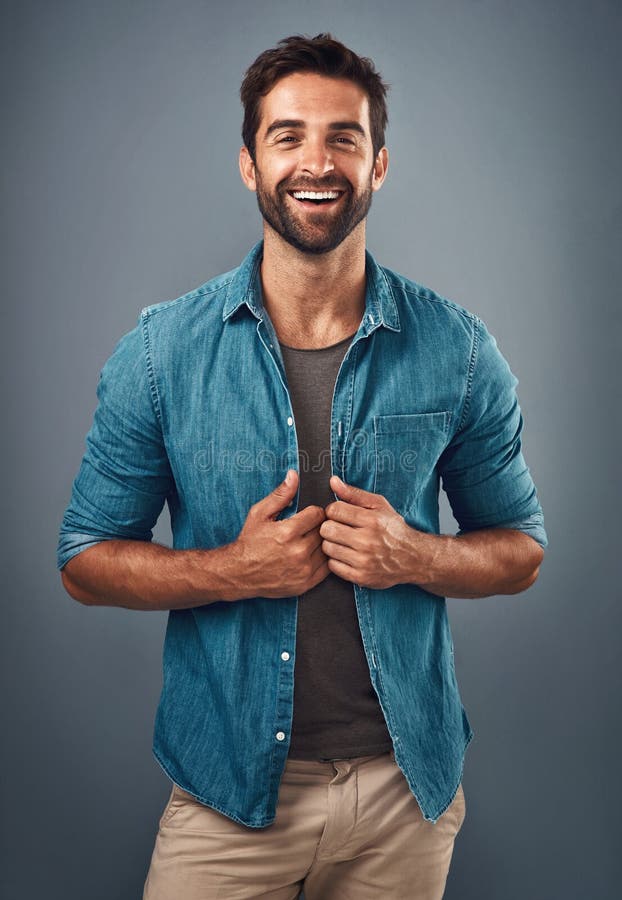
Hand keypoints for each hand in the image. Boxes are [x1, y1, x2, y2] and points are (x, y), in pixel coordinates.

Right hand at [233, 470, 329, 598]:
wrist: (239, 573)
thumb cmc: (249, 541)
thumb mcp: (260, 513)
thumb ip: (280, 495)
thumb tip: (294, 475)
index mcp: (288, 532)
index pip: (318, 514)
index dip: (313, 512)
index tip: (307, 515)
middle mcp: (298, 552)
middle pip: (324, 531)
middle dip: (318, 527)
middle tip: (309, 528)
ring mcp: (303, 570)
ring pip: (327, 549)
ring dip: (322, 543)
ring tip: (309, 541)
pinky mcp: (306, 584)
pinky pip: (327, 568)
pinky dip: (323, 560)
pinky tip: (311, 555)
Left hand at [320, 475, 431, 588]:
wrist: (413, 558)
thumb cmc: (393, 528)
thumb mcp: (378, 505)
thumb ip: (353, 493)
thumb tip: (332, 481)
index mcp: (372, 520)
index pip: (333, 510)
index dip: (333, 511)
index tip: (340, 515)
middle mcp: (367, 541)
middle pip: (327, 530)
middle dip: (330, 527)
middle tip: (340, 528)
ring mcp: (364, 561)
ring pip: (327, 548)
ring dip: (332, 543)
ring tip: (343, 542)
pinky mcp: (361, 577)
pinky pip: (332, 566)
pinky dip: (336, 560)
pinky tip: (347, 555)